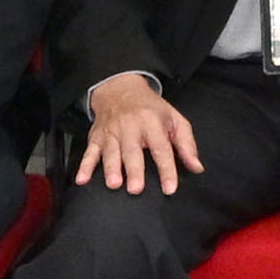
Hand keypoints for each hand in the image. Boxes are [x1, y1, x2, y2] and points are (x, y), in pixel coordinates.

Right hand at [76, 72, 198, 193]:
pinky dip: (84, 166)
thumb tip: (197, 168)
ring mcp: (111, 132)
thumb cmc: (151, 109)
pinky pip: (89, 152)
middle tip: (136, 189)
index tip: (170, 188)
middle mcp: (131, 127)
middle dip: (134, 170)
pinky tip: (82, 180)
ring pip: (111, 152)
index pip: (161, 148)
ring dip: (111, 168)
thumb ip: (187, 144)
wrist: (121, 89)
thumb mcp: (174, 119)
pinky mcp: (96, 137)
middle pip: (133, 151)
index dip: (167, 169)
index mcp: (152, 123)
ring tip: (114, 184)